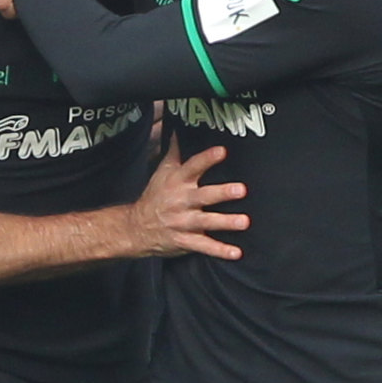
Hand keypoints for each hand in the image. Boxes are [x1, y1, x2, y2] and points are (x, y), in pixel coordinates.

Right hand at [127, 142, 246, 260]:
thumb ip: (175, 152)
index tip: (223, 151)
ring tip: (245, 222)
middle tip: (241, 190)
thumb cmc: (155, 196)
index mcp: (177, 182)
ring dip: (225, 222)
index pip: (192, 167)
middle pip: (203, 196)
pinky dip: (219, 251)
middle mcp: (181, 201)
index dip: (207, 159)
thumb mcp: (162, 172)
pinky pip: (204, 246)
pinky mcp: (185, 241)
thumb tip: (179, 129)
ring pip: (206, 222)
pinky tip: (236, 253)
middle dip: (222, 193)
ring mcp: (183, 222)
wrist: (136, 228)